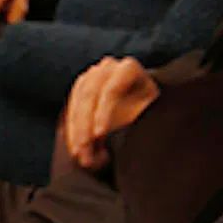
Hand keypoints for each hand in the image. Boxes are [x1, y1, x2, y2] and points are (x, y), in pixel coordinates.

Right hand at [57, 51, 157, 167]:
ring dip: (75, 130)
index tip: (99, 134)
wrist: (144, 110)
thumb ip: (131, 123)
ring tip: (79, 154)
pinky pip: (71, 108)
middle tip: (83, 150)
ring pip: (77, 101)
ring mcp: (92, 76)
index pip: (111, 89)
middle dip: (84, 125)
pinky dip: (72, 130)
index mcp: (128, 69)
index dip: (103, 112)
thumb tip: (110, 143)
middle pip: (90, 94)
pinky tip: (75, 148)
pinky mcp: (81, 89)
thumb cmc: (150, 115)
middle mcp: (108, 68)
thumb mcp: (148, 116)